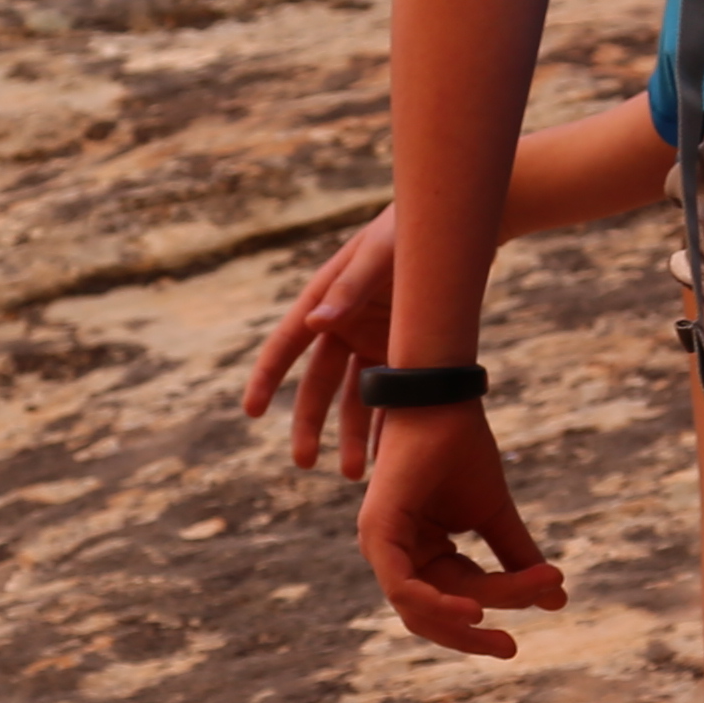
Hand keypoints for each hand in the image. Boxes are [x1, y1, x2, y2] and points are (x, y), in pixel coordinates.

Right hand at [240, 206, 402, 476]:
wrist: (452, 228)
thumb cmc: (407, 230)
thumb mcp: (379, 254)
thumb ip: (349, 288)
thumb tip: (314, 321)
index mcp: (322, 299)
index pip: (286, 344)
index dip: (266, 377)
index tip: (251, 411)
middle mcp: (341, 325)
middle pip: (319, 384)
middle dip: (310, 424)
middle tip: (304, 463)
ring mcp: (372, 341)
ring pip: (357, 397)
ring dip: (355, 434)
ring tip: (356, 474)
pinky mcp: (402, 351)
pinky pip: (393, 393)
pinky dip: (392, 423)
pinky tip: (392, 456)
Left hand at [359, 402, 562, 657]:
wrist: (442, 401)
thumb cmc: (462, 449)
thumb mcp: (496, 514)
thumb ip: (518, 557)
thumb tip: (559, 600)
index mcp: (422, 550)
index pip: (461, 593)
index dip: (506, 598)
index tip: (553, 591)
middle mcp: (396, 553)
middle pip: (433, 613)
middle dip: (471, 635)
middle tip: (510, 650)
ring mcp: (380, 545)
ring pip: (417, 608)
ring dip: (460, 622)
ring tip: (497, 628)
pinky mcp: (376, 533)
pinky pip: (402, 587)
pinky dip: (434, 604)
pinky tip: (472, 609)